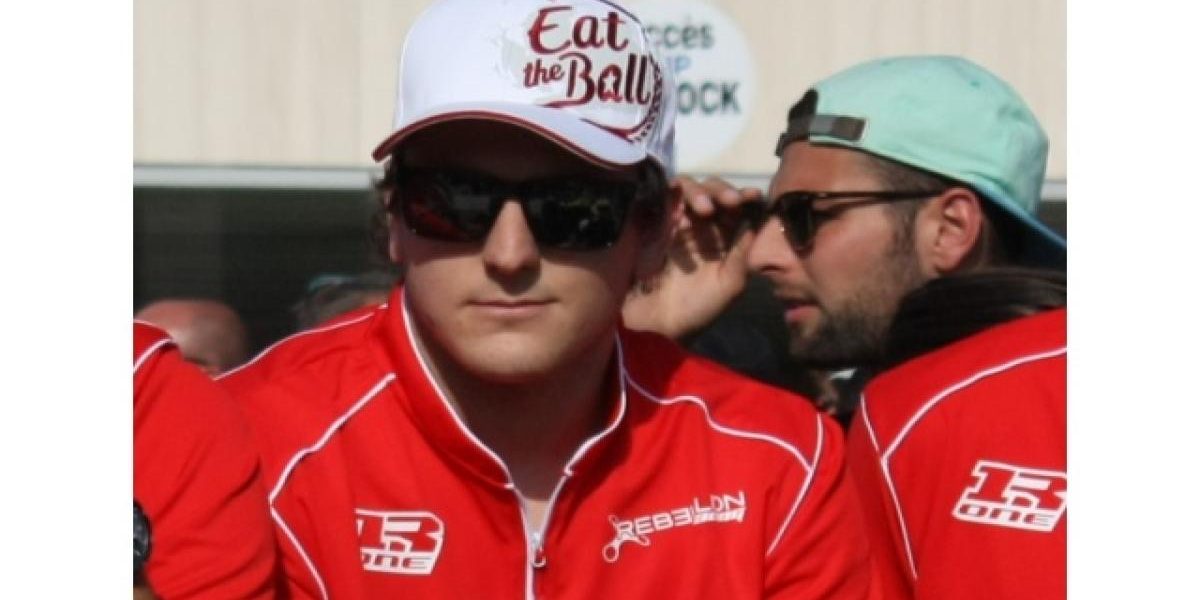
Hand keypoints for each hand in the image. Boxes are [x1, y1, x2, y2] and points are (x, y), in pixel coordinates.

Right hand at [623, 175, 763, 339]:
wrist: (660, 325)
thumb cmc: (699, 308)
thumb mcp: (730, 285)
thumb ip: (741, 253)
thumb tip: (753, 219)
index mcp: (725, 237)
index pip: (737, 207)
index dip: (745, 197)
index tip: (752, 196)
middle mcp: (702, 224)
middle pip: (713, 190)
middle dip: (723, 191)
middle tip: (731, 201)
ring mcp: (676, 221)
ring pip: (687, 188)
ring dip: (698, 191)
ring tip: (705, 209)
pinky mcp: (653, 223)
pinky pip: (661, 198)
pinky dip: (670, 191)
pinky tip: (681, 202)